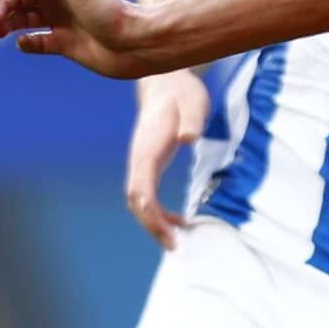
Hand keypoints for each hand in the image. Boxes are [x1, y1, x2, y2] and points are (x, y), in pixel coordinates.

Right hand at [0, 0, 157, 75]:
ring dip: (5, 22)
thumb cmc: (107, 8)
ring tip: (0, 31)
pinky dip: (24, 42)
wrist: (133, 43)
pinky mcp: (62, 44)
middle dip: (0, 5)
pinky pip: (34, 42)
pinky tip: (24, 43)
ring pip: (20, 18)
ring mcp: (58, 20)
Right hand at [123, 74, 207, 245]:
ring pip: (139, 201)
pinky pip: (148, 196)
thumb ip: (191, 120)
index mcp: (147, 148)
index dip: (151, 215)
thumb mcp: (192, 103)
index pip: (141, 189)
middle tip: (173, 245)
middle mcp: (139, 159)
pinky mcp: (149, 165)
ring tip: (177, 239)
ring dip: (154, 222)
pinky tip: (178, 220)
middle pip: (136, 201)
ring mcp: (142, 163)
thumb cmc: (181, 93)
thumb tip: (189, 138)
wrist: (167, 82)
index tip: (168, 233)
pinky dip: (159, 213)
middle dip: (150, 226)